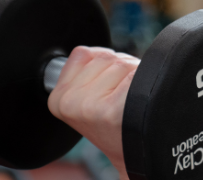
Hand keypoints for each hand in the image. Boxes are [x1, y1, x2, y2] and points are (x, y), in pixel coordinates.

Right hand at [47, 46, 138, 178]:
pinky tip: (138, 101)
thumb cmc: (113, 121)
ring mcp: (91, 106)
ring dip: (134, 74)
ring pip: (123, 62)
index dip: (102, 65)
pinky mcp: (114, 108)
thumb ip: (85, 70)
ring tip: (130, 98)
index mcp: (58, 99)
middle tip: (121, 95)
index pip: (83, 53)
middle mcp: (70, 102)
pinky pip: (136, 73)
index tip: (104, 87)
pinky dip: (144, 80)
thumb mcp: (84, 97)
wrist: (132, 150)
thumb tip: (98, 50)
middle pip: (106, 55)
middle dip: (120, 68)